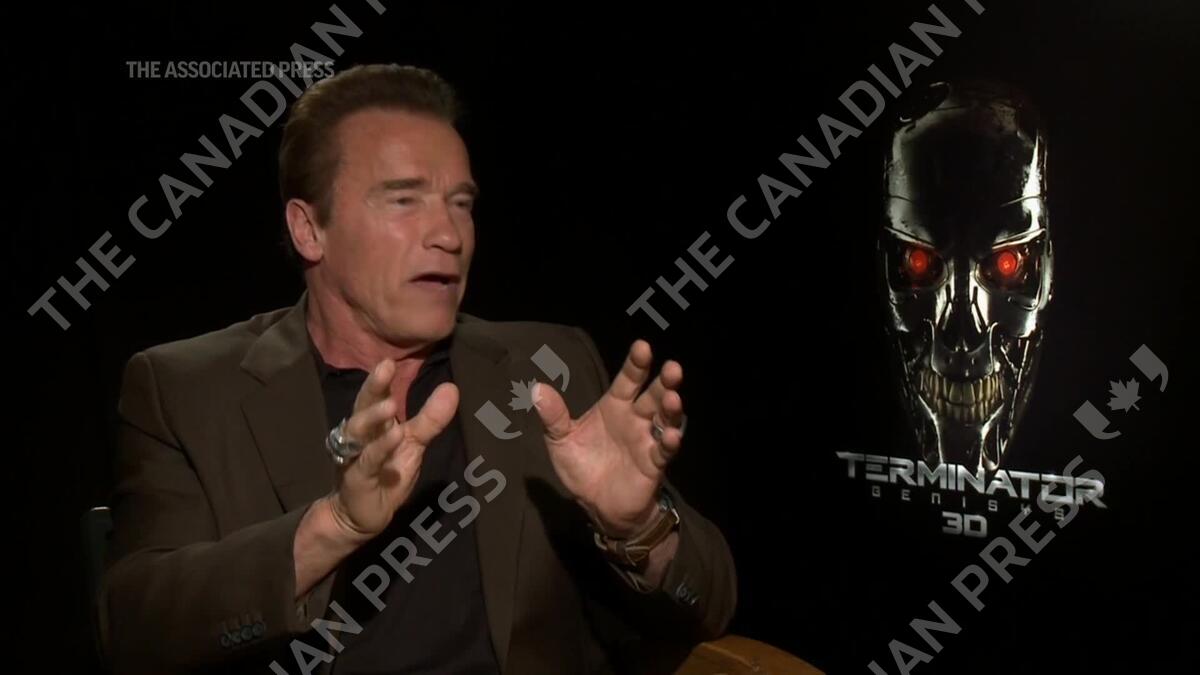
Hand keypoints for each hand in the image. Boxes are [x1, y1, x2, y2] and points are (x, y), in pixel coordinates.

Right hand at [327, 359, 458, 542]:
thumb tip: (452, 387)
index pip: (374, 397)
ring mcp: (356, 456)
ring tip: (390, 404)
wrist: (362, 515)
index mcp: (372, 424)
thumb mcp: (412, 444)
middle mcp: (360, 436)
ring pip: (359, 431)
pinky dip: (380, 448)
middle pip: (363, 407)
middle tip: (384, 367)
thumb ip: (430, 418)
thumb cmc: (386, 474)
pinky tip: (393, 436)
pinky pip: (368, 460)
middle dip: (373, 387)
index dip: (380, 380)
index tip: (389, 360)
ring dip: (374, 416)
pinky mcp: (358, 478)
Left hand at [532, 340, 684, 537]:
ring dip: (671, 409)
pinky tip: (671, 436)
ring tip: (673, 398)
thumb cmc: (583, 466)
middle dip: (664, 382)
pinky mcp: (653, 465)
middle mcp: (635, 419)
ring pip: (665, 419)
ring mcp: (647, 441)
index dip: (636, 364)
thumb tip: (537, 389)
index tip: (642, 346)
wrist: (596, 505)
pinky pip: (664, 452)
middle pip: (653, 396)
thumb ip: (553, 417)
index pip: (628, 380)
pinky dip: (669, 443)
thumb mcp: (561, 441)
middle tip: (673, 367)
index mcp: (615, 407)